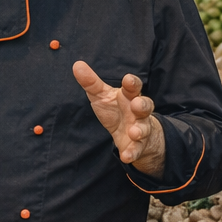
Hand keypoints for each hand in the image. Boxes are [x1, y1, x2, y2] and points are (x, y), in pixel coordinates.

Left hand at [72, 60, 165, 175]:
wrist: (130, 132)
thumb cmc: (115, 108)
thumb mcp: (102, 95)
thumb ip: (91, 82)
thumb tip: (77, 65)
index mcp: (129, 95)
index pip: (134, 86)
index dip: (132, 83)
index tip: (128, 80)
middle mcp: (137, 111)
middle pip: (145, 105)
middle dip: (142, 105)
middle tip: (136, 104)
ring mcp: (140, 127)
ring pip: (144, 128)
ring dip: (140, 130)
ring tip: (135, 133)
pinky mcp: (137, 145)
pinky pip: (137, 149)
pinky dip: (132, 153)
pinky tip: (126, 157)